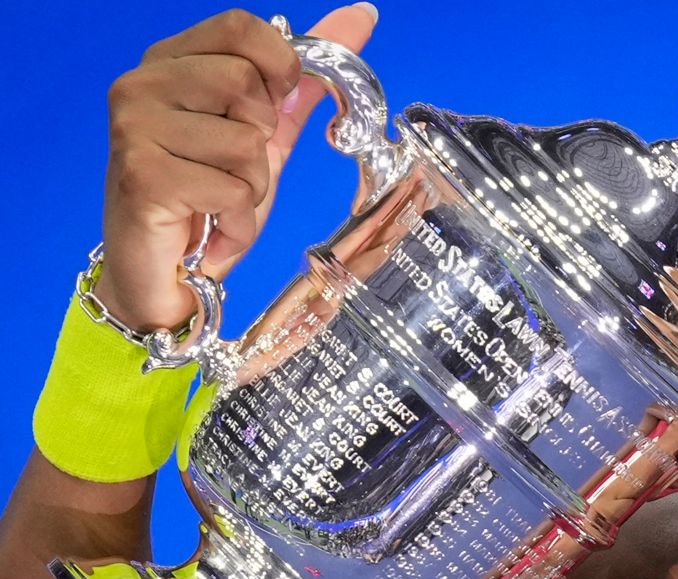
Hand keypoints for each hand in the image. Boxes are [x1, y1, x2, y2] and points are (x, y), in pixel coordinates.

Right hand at [95, 5, 377, 331]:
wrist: (166, 272)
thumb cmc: (209, 198)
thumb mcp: (267, 133)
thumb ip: (304, 79)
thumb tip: (360, 16)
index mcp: (170, 61)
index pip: (241, 27)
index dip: (277, 67)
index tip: (273, 106)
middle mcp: (141, 84)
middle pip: (246, 84)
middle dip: (261, 140)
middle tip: (232, 169)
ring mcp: (134, 127)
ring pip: (246, 143)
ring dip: (251, 186)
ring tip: (218, 201)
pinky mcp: (142, 176)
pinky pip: (234, 189)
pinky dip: (238, 219)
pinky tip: (210, 226)